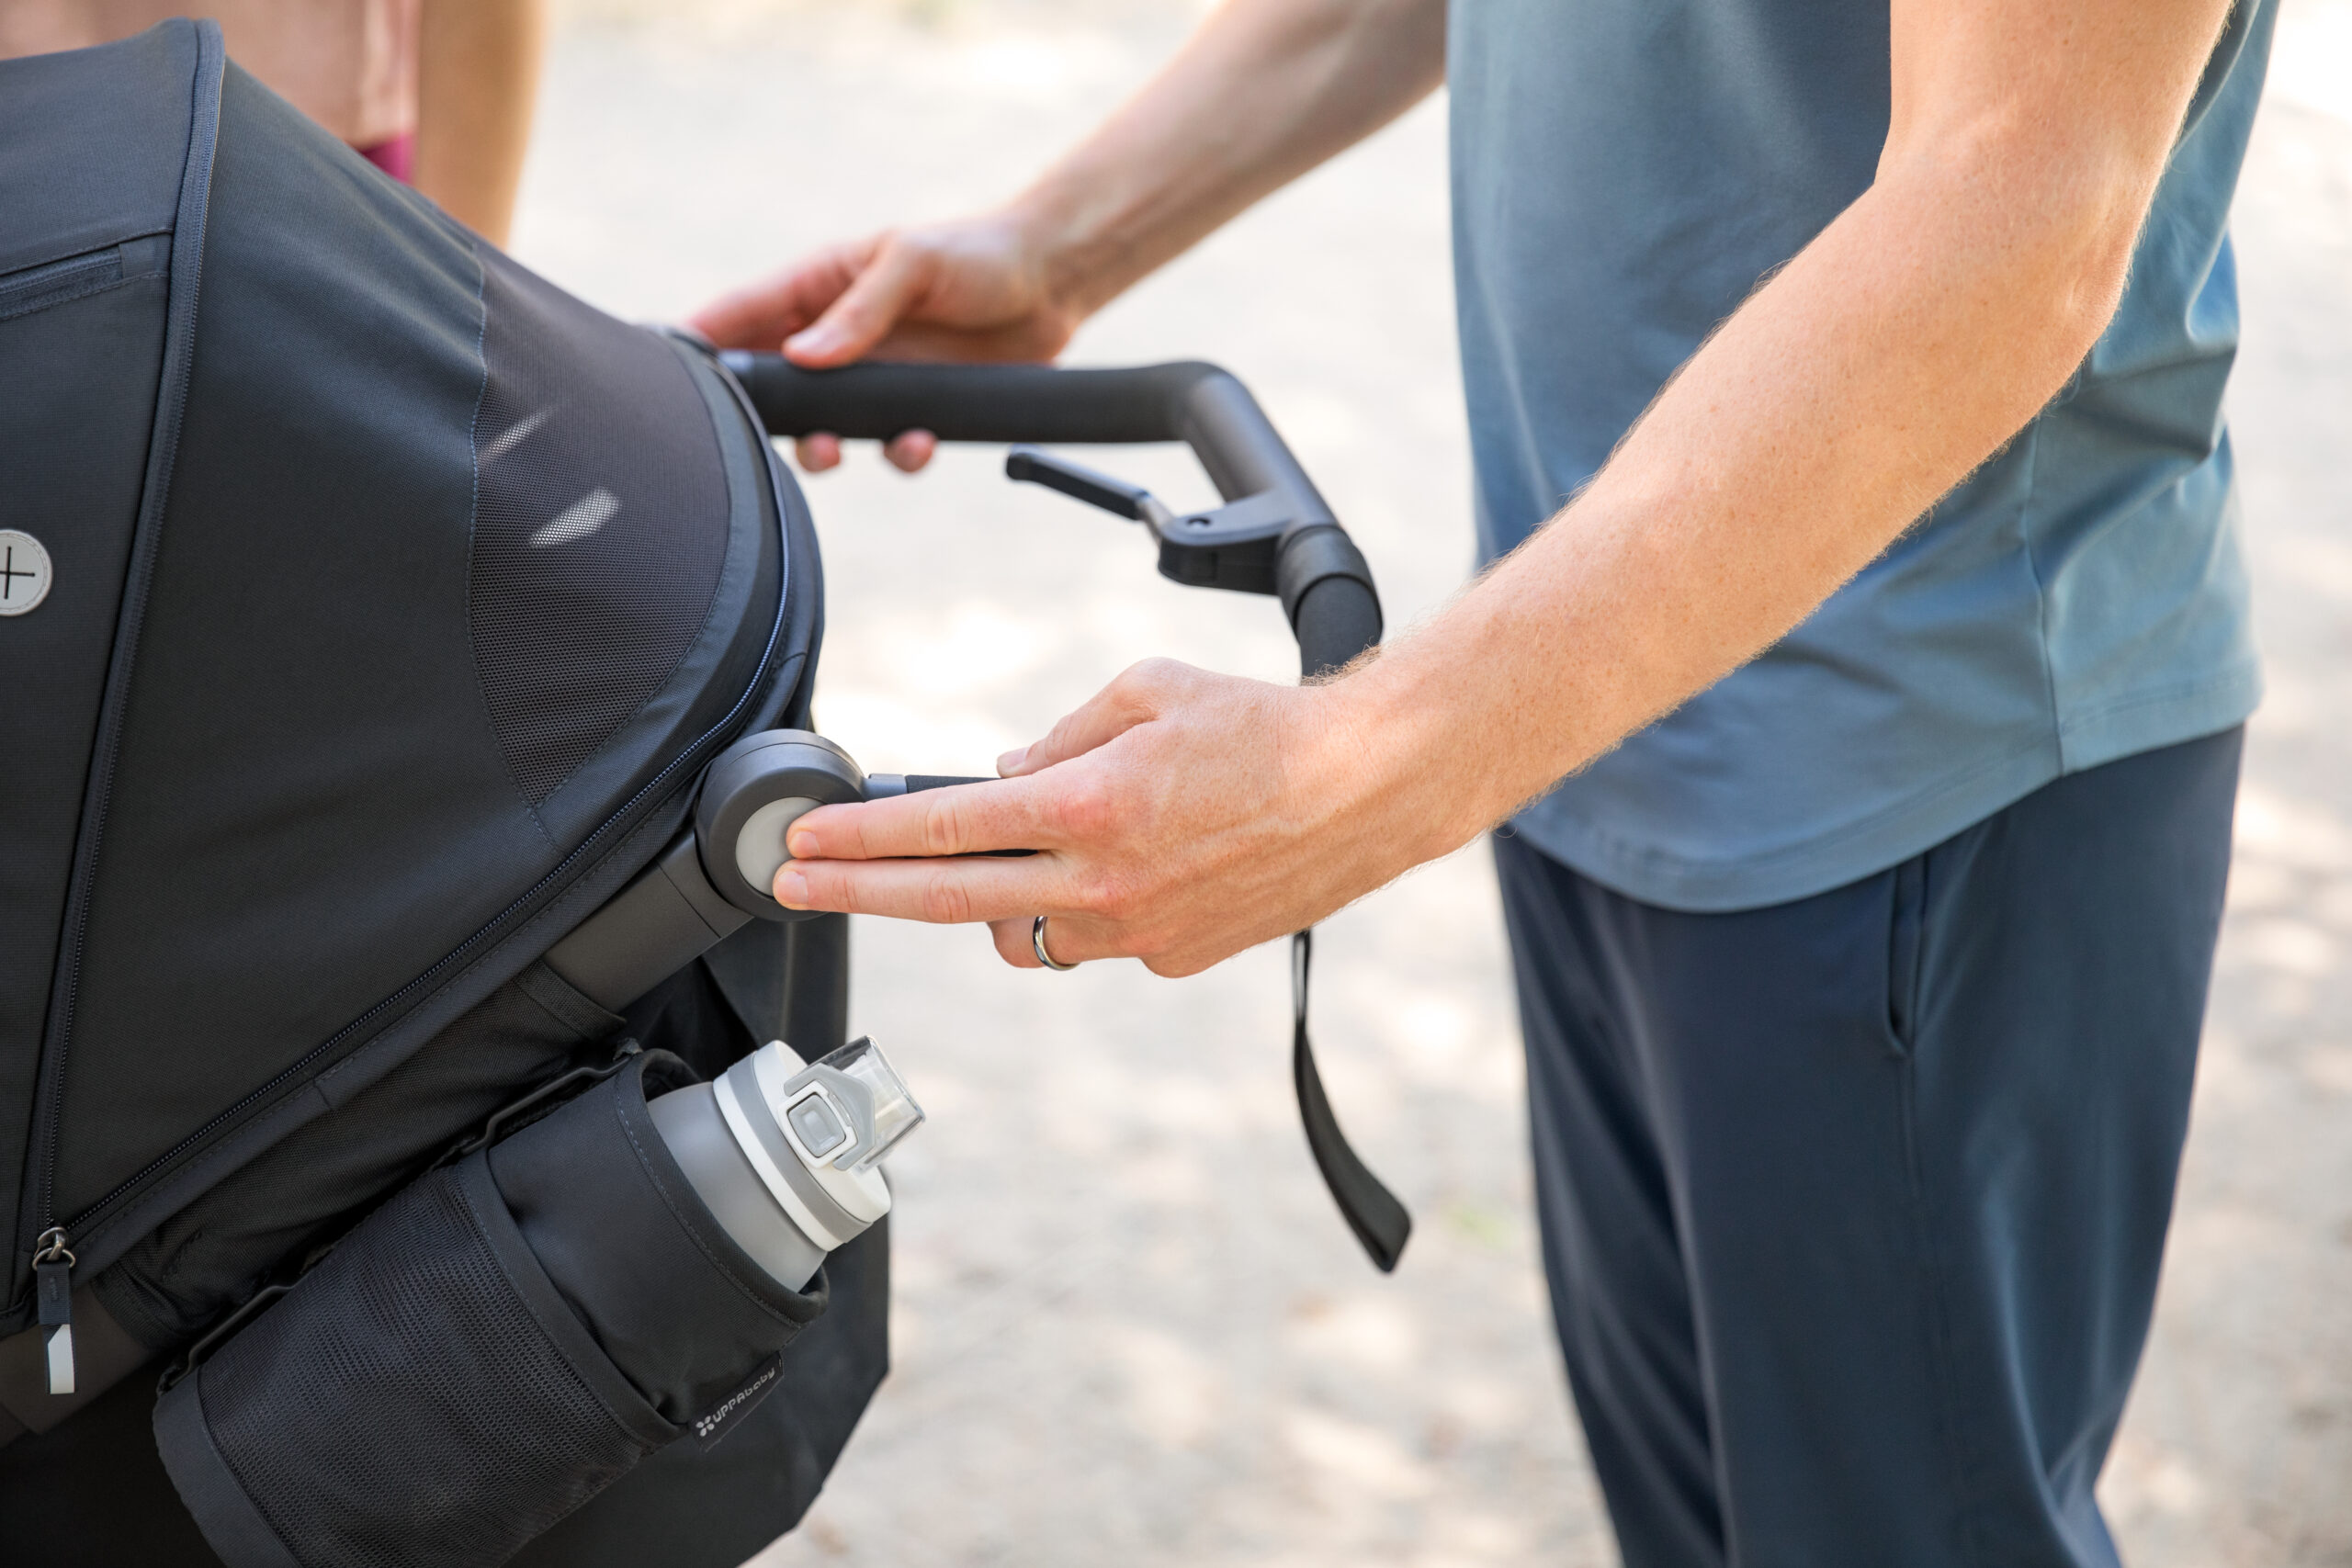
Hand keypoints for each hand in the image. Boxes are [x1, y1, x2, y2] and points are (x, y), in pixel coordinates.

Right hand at [689, 213, 1089, 474]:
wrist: (1052, 283)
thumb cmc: (976, 253)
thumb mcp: (911, 263)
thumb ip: (859, 313)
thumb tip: (804, 357)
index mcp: (819, 286)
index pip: (741, 314)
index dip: (701, 342)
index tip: (670, 371)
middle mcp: (836, 336)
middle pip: (770, 386)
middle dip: (762, 416)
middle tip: (769, 433)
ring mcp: (873, 377)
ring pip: (823, 428)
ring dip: (823, 448)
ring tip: (835, 450)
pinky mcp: (915, 409)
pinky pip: (888, 447)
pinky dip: (898, 454)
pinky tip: (919, 440)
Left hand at [769, 659, 1464, 976]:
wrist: (1368, 789)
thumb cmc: (1261, 725)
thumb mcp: (1146, 689)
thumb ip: (1058, 734)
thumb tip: (1000, 773)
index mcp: (1086, 804)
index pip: (941, 830)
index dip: (858, 842)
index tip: (803, 846)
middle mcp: (1101, 881)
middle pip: (947, 902)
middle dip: (858, 893)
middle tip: (792, 888)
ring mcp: (1137, 931)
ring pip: (1020, 935)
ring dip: (983, 906)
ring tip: (984, 868)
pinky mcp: (1173, 956)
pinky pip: (1092, 942)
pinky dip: (1077, 909)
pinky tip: (1108, 870)